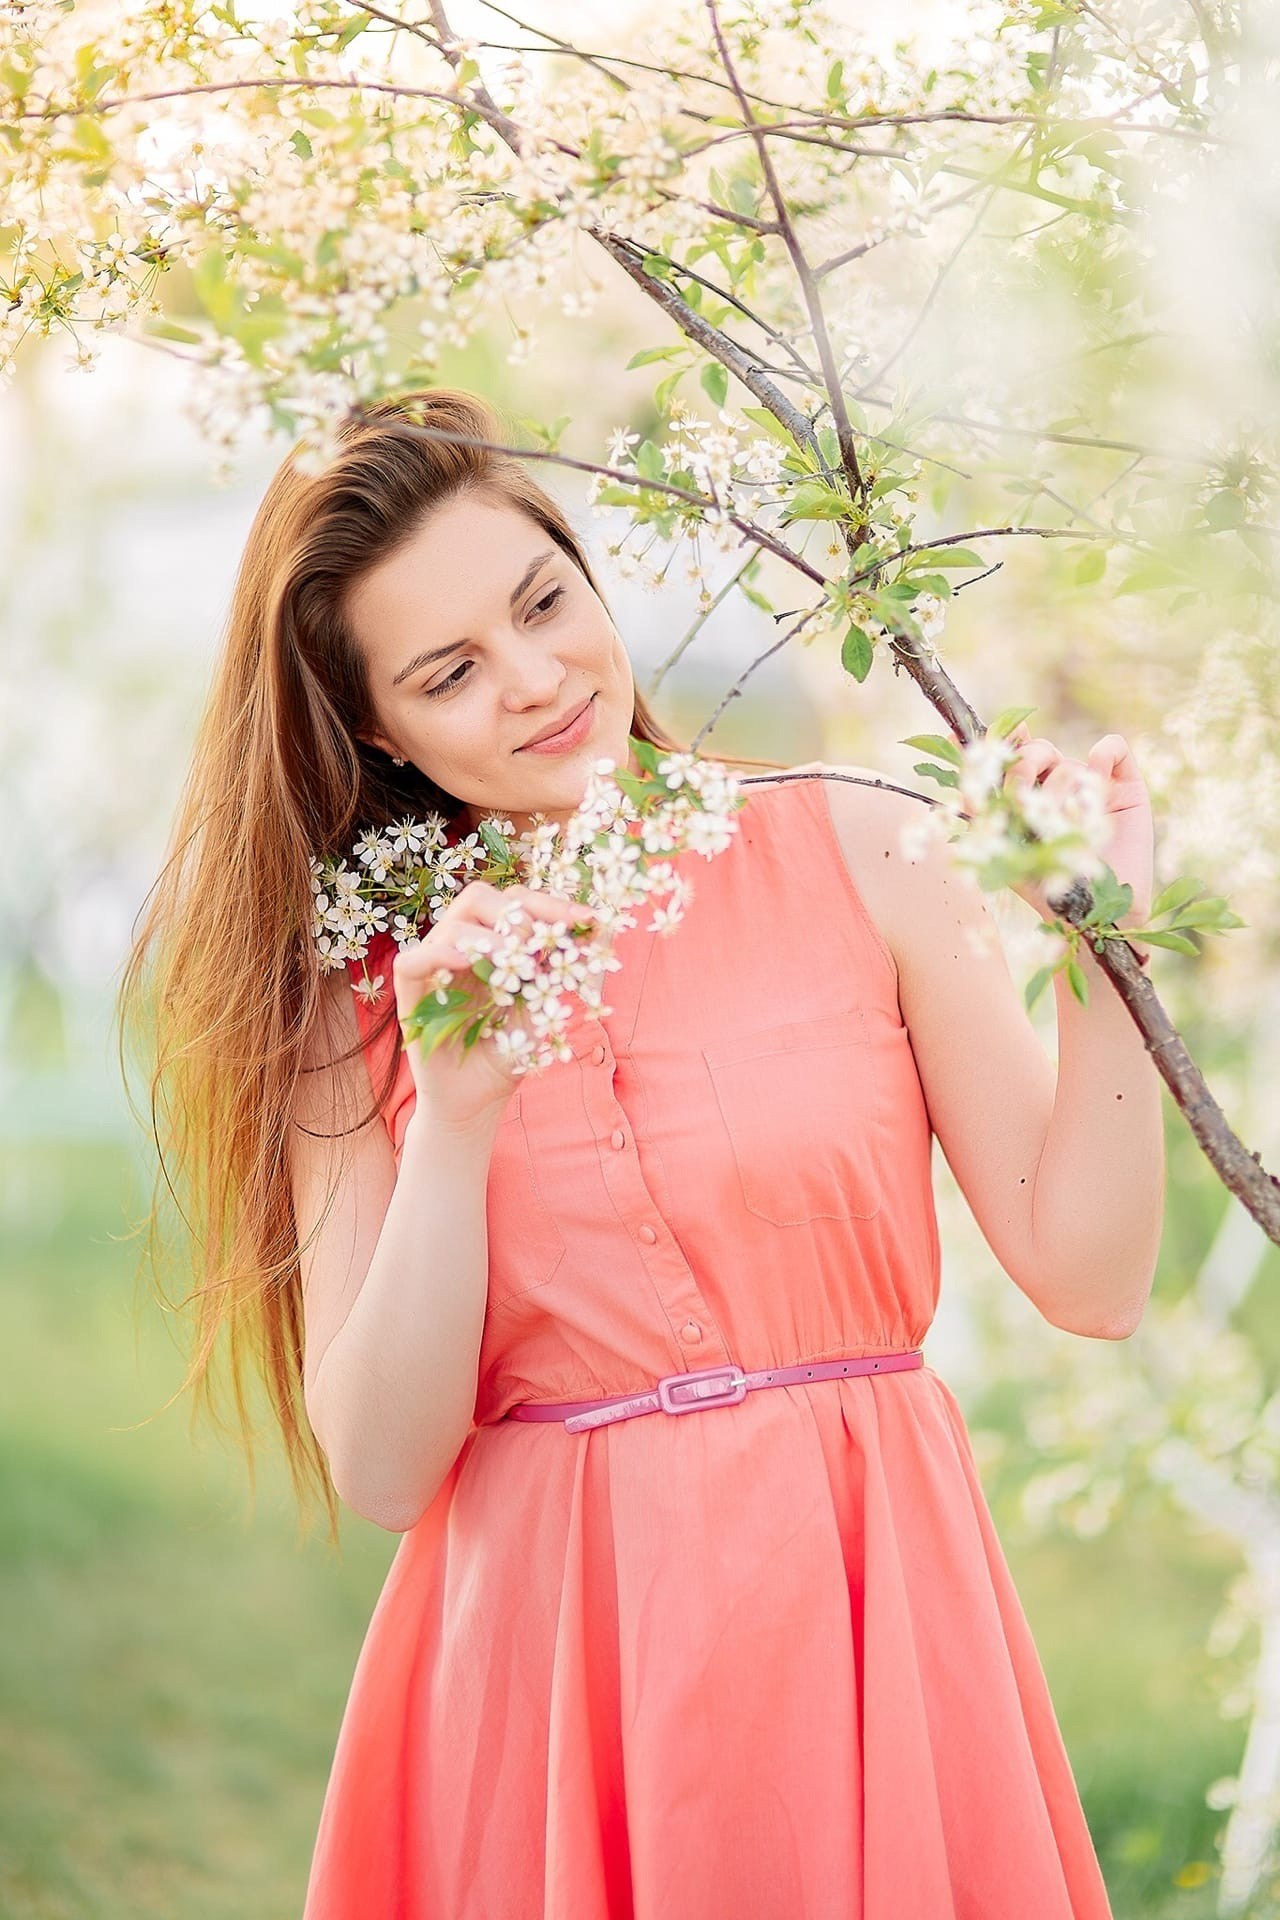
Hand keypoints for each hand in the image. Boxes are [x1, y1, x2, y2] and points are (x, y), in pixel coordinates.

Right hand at [393, 880, 604, 1129]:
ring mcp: (435, 967)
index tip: (586, 920)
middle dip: (519, 915)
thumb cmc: (511, 1052)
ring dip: (490, 939)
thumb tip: (604, 927)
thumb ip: (573, 969)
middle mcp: (462, 947)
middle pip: (480, 897)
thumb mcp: (550, 1007)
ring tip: (515, 965)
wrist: (479, 1099)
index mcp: (493, 943)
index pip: (515, 901)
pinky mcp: (410, 994)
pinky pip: (412, 960)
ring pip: (452, 924)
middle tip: (540, 947)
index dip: (549, 904)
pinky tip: (467, 964)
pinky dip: (440, 955)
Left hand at [1002, 724, 1153, 930]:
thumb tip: (961, 785)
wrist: (1100, 915)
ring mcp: (1092, 784)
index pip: (1011, 755)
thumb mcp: (1006, 855)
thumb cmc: (1050, 891)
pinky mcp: (1126, 786)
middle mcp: (1058, 785)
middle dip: (1021, 772)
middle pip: (1036, 752)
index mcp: (1029, 797)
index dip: (998, 742)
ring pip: (1067, 763)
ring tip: (1063, 824)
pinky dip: (1103, 754)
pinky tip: (1098, 779)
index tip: (987, 742)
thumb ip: (982, 819)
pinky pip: (1112, 748)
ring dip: (1060, 791)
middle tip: (1020, 800)